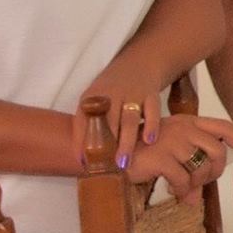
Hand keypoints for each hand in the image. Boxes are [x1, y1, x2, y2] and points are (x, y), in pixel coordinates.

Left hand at [76, 51, 167, 166]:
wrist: (141, 63)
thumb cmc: (113, 90)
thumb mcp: (96, 99)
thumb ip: (89, 123)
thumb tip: (82, 158)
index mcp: (92, 97)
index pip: (82, 120)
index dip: (81, 141)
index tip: (83, 162)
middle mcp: (111, 94)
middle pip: (107, 123)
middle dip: (106, 146)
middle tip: (106, 169)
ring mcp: (132, 93)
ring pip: (128, 120)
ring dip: (126, 142)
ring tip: (123, 163)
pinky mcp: (151, 93)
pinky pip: (152, 110)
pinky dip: (151, 125)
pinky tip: (150, 140)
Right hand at [125, 114, 232, 204]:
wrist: (112, 152)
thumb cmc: (143, 151)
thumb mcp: (171, 151)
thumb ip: (189, 165)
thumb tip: (196, 198)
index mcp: (190, 122)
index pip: (225, 127)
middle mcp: (184, 128)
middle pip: (218, 151)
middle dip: (215, 171)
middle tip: (203, 182)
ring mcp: (172, 142)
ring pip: (202, 167)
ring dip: (197, 183)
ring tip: (184, 188)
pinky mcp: (161, 157)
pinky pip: (183, 179)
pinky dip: (181, 190)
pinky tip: (173, 191)